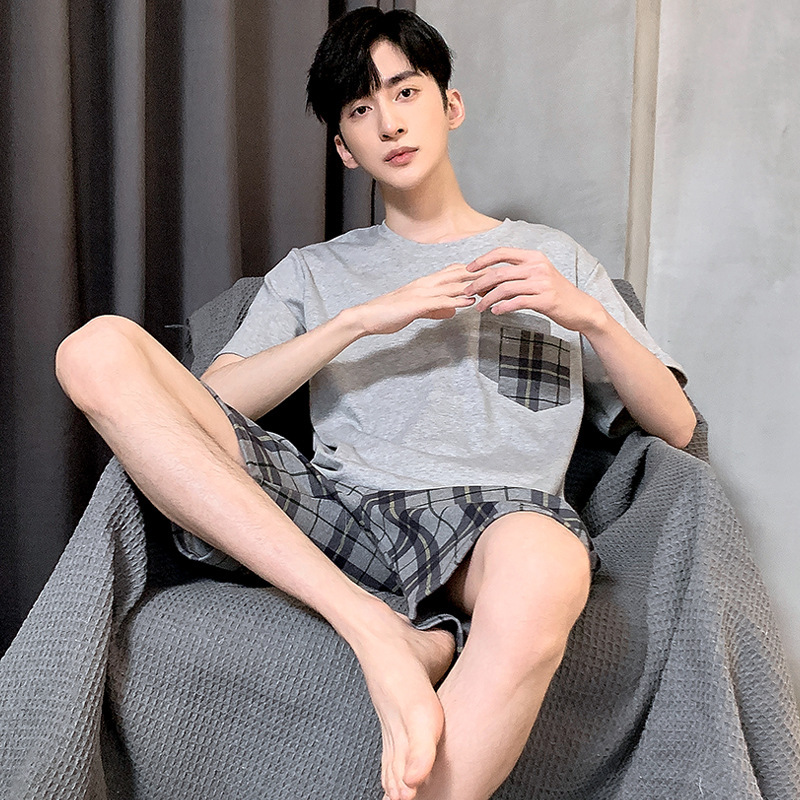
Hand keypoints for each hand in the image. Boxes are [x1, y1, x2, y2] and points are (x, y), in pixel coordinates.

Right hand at [352, 263, 485, 335]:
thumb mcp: (418, 310)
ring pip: (453, 285)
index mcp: (427, 282)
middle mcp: (426, 283)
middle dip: (481, 273)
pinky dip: (457, 300)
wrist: (368, 316)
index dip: (475, 270)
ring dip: (473, 285)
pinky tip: (470, 301)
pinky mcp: (417, 304)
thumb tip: (452, 310)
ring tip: (493, 285)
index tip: (493, 271)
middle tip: (500, 273)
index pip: (455, 272)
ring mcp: (422, 292)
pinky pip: (441, 301)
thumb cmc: (390, 313)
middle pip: (459, 274)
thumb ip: (436, 308)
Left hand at [465, 247, 605, 332]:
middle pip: (499, 272)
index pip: (502, 252)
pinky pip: (517, 302)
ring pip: (505, 289)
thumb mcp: (537, 277)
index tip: (468, 269)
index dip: (482, 260)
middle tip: (467, 292)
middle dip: (479, 283)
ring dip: (487, 299)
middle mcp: (537, 267)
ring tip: (479, 307)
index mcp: (534, 257)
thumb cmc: (555, 293)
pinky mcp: (545, 300)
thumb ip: (515, 276)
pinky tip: (495, 312)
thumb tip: (487, 281)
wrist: (581, 308)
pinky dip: (502, 307)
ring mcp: (542, 283)